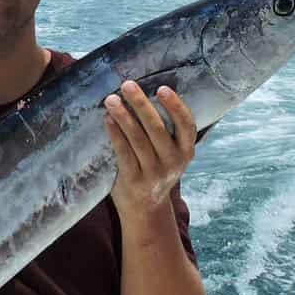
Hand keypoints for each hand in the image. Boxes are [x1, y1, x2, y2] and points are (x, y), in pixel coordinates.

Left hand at [103, 80, 196, 216]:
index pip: (186, 125)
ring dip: (123, 117)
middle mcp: (173, 162)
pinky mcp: (133, 181)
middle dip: (141, 104)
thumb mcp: (171, 153)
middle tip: (127, 85)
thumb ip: (166, 130)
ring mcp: (153, 173)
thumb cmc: (156, 169)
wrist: (146, 209)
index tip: (162, 88)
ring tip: (111, 99)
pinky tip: (108, 120)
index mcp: (186, 151)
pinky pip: (123, 153)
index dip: (176, 106)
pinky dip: (115, 135)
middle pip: (157, 129)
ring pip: (137, 140)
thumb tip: (145, 92)